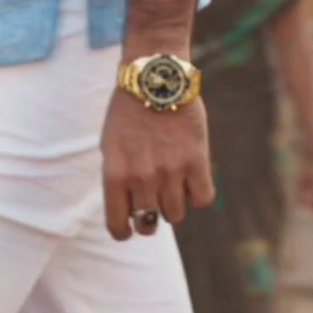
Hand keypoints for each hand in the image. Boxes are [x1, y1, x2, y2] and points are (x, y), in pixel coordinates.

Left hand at [101, 91, 211, 239]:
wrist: (154, 80)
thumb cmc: (127, 113)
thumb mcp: (110, 146)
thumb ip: (118, 179)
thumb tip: (129, 209)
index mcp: (115, 175)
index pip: (118, 223)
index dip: (123, 232)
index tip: (128, 230)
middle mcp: (142, 178)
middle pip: (150, 223)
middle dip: (149, 219)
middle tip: (152, 205)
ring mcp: (171, 172)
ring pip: (176, 215)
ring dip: (173, 205)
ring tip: (171, 185)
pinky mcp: (196, 162)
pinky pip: (202, 198)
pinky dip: (197, 193)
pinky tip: (191, 180)